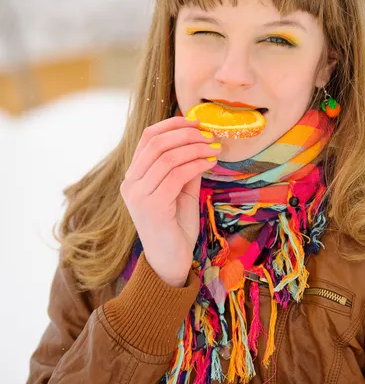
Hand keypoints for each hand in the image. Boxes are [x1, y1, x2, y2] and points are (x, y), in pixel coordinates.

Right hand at [120, 116, 220, 286]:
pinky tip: (210, 163)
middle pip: (156, 142)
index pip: (147, 137)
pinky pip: (177, 175)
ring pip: (167, 157)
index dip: (172, 124)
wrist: (170, 261)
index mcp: (133, 176)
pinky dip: (197, 164)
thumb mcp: (182, 190)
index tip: (197, 122)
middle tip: (210, 134)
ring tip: (214, 148)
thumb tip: (201, 139)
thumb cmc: (176, 226)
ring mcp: (138, 195)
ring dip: (195, 148)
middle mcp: (130, 183)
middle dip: (186, 133)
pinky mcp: (152, 206)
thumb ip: (186, 166)